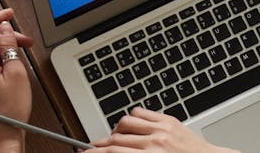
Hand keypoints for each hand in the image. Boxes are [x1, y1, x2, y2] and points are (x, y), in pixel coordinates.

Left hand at [0, 9, 34, 152]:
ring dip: (5, 48)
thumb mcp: (16, 71)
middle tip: (26, 40)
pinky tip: (14, 64)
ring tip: (23, 53)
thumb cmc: (10, 109)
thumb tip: (4, 28)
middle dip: (5, 36)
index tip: (8, 13)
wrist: (4, 134)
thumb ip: (8, 45)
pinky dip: (1, 59)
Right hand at [90, 108, 237, 152]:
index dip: (94, 152)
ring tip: (114, 138)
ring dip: (115, 131)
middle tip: (90, 147)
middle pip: (115, 139)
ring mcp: (161, 128)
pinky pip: (142, 112)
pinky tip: (132, 126)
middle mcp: (154, 142)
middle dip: (98, 144)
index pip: (113, 152)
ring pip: (125, 122)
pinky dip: (132, 118)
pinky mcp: (169, 120)